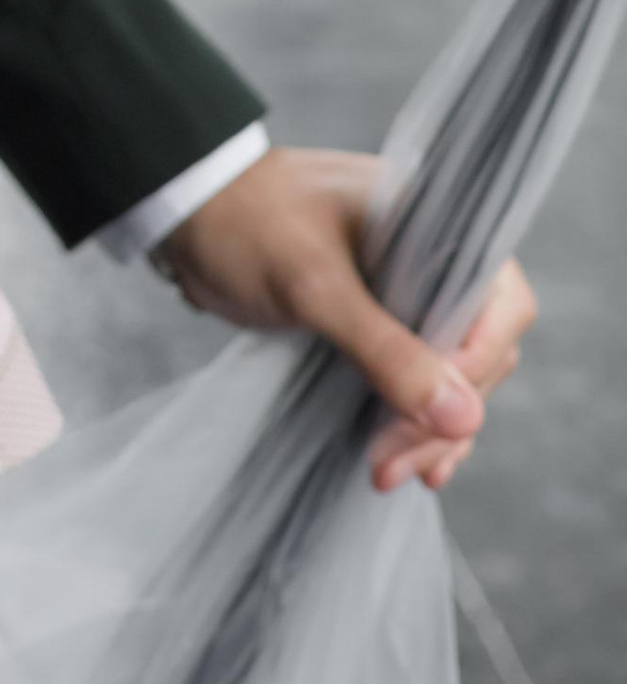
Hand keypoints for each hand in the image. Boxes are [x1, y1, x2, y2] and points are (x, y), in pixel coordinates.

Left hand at [156, 144, 536, 491]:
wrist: (184, 209)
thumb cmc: (246, 223)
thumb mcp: (313, 286)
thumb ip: (385, 347)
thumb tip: (462, 417)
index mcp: (433, 224)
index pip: (499, 304)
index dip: (476, 367)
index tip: (433, 417)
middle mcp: (430, 257)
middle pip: (477, 351)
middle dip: (442, 415)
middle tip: (391, 463)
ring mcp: (402, 291)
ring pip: (448, 374)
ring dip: (427, 430)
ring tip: (387, 475)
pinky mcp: (373, 321)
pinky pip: (414, 378)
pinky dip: (412, 421)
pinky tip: (408, 463)